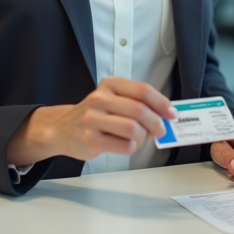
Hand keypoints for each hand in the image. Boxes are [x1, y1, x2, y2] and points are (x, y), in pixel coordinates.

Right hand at [7, 77, 174, 164]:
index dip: (161, 103)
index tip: (171, 113)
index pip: (143, 91)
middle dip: (156, 123)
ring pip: (133, 129)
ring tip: (140, 139)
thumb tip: (165, 115)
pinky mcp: (91, 140)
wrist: (62, 128)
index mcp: (110, 85)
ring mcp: (94, 120)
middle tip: (160, 130)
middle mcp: (100, 99)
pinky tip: (127, 145)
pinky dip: (133, 148)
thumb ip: (136, 103)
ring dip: (144, 137)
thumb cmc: (94, 115)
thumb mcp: (112, 99)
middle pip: (140, 111)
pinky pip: (124, 146)